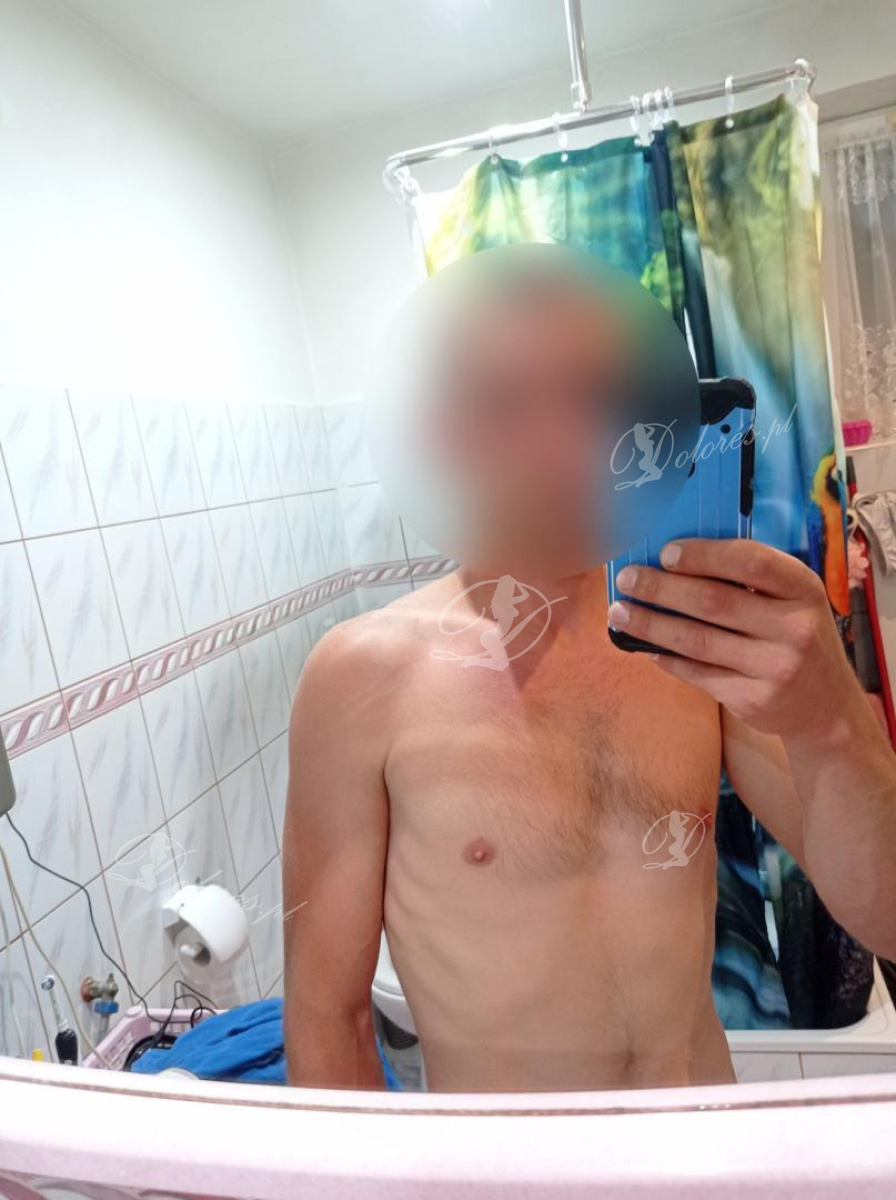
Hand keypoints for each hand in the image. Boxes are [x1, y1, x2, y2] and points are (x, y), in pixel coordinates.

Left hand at [608, 538, 855, 739]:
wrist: (826, 706)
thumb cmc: (795, 635)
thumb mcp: (792, 599)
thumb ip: (750, 580)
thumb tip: (674, 558)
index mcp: (803, 588)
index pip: (751, 562)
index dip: (704, 555)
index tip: (666, 552)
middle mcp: (794, 627)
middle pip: (713, 602)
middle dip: (661, 589)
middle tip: (626, 579)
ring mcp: (775, 667)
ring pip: (697, 641)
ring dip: (650, 624)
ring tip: (619, 611)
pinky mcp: (753, 699)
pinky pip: (697, 673)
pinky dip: (665, 657)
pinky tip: (644, 646)